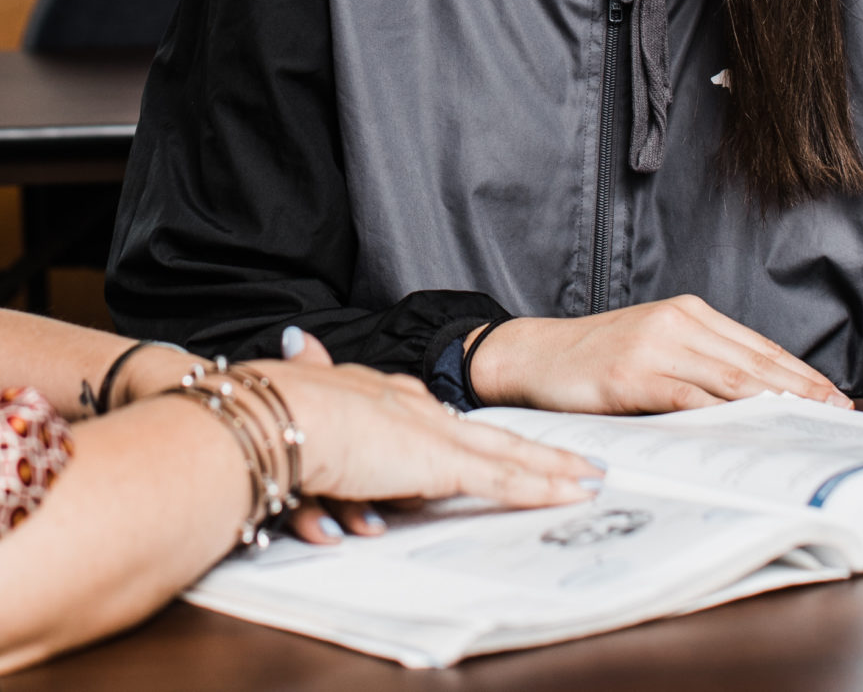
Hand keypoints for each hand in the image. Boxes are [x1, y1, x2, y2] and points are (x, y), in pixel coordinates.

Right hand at [262, 328, 597, 544]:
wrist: (276, 419)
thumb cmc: (274, 418)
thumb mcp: (299, 405)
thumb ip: (313, 399)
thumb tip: (306, 369)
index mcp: (380, 399)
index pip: (439, 417)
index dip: (472, 429)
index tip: (496, 436)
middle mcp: (413, 410)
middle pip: (487, 432)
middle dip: (532, 448)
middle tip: (573, 458)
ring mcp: (431, 435)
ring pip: (506, 453)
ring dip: (551, 468)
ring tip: (587, 478)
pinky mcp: (441, 462)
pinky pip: (503, 479)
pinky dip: (541, 487)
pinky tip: (571, 492)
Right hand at [470, 297, 852, 415]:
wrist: (533, 354)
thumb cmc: (595, 356)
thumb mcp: (654, 346)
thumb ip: (699, 362)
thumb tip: (756, 396)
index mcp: (687, 312)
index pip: (757, 346)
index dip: (799, 372)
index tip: (833, 396)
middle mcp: (676, 323)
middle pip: (752, 361)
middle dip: (800, 389)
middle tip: (837, 413)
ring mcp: (653, 347)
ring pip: (728, 378)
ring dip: (773, 403)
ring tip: (805, 423)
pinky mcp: (630, 374)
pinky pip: (686, 397)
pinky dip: (721, 413)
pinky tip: (747, 428)